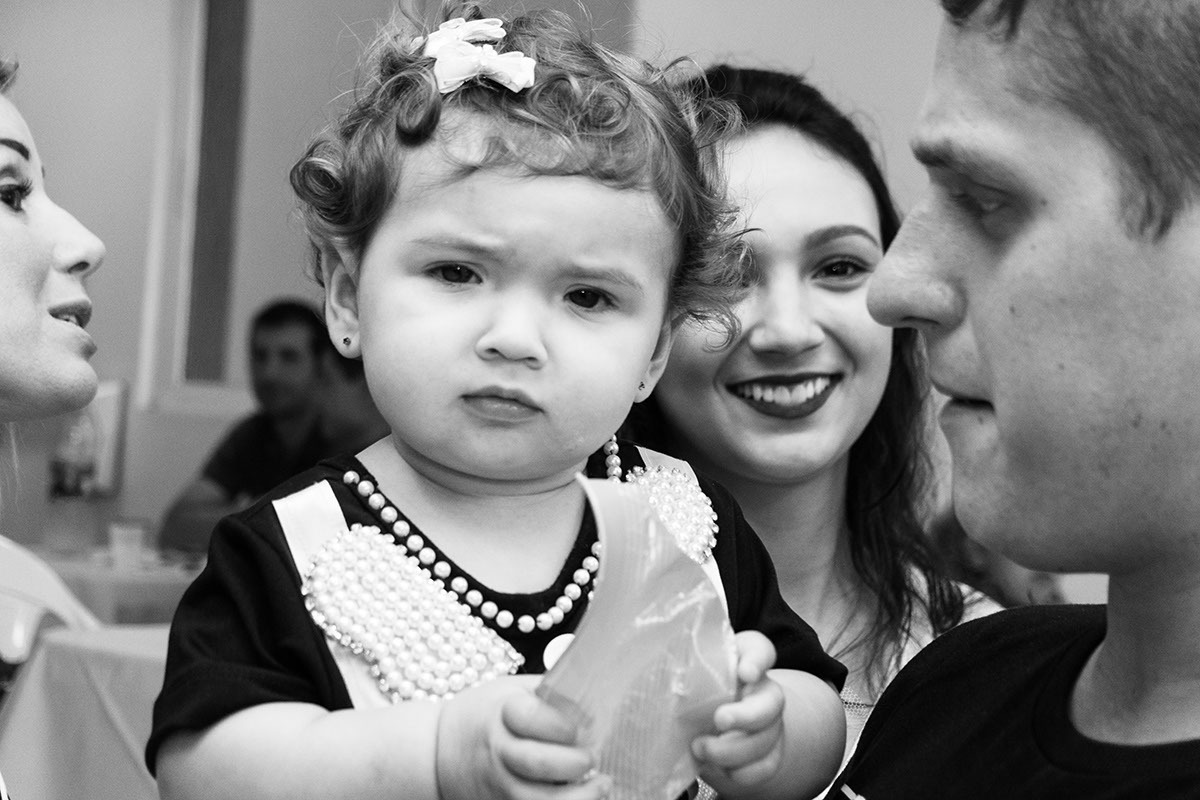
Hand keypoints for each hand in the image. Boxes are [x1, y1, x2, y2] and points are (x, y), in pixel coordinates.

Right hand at [436, 675, 611, 799]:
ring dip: (581, 796)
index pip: (532, 718)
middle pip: (539, 762)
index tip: (580, 726)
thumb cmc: (480, 718)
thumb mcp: (508, 690)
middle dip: (575, 761)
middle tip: (591, 756)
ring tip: (601, 784)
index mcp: (501, 715)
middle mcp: (499, 752)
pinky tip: (581, 797)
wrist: (436, 754)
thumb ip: (546, 691)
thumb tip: (591, 687)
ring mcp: (499, 786)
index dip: (562, 724)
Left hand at [691, 631, 784, 794]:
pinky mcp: (770, 755)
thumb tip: (651, 673)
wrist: (718, 726)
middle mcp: (764, 691)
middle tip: (719, 719)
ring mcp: (771, 725)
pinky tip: (719, 769)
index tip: (744, 672)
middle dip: (746, 715)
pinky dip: (742, 772)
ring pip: (765, 739)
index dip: (756, 661)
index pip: (759, 650)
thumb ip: (683, 669)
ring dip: (732, 750)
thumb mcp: (690, 674)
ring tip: (700, 748)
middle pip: (771, 701)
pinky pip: (764, 767)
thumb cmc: (698, 692)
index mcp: (744, 662)